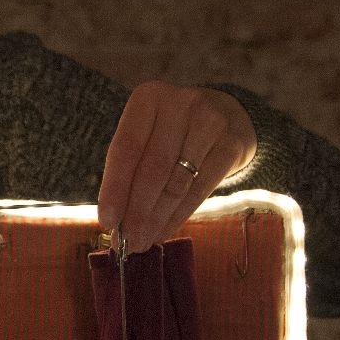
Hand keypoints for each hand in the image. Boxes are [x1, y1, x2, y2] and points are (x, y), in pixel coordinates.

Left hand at [97, 82, 255, 252]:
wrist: (227, 116)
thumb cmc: (173, 132)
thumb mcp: (147, 136)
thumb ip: (129, 170)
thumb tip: (114, 221)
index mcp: (148, 98)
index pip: (125, 149)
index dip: (114, 189)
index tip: (107, 222)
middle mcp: (180, 104)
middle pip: (152, 169)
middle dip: (137, 211)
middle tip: (127, 241)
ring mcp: (210, 121)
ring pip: (177, 182)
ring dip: (157, 219)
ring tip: (143, 241)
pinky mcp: (233, 144)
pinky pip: (201, 189)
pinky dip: (180, 215)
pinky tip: (165, 230)